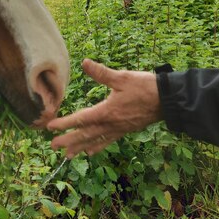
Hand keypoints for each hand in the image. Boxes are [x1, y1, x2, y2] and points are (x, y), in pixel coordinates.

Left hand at [48, 59, 162, 157]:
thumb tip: (84, 63)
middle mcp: (111, 124)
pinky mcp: (126, 130)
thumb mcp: (122, 77)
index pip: (81, 119)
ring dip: (80, 147)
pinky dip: (98, 146)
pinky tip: (91, 152)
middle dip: (68, 140)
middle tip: (52, 145)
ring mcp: (119, 129)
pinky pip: (108, 141)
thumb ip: (102, 73)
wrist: (167, 100)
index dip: (65, 123)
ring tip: (67, 155)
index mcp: (107, 111)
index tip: (50, 127)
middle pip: (85, 134)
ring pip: (96, 140)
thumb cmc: (145, 87)